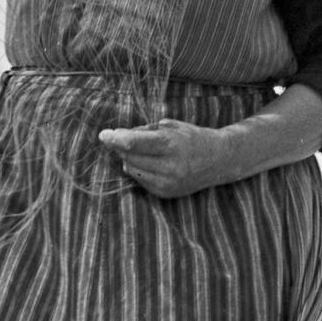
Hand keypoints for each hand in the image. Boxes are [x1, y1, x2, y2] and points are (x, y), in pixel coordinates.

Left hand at [98, 119, 233, 197]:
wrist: (218, 160)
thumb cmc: (190, 137)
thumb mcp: (169, 126)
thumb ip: (142, 131)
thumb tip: (116, 136)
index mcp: (171, 144)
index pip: (134, 144)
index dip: (115, 139)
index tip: (103, 135)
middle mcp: (170, 167)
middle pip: (129, 157)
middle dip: (122, 147)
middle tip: (122, 138)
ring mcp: (167, 183)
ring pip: (131, 169)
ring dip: (130, 159)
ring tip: (145, 151)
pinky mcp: (165, 194)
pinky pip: (140, 180)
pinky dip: (139, 170)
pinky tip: (152, 163)